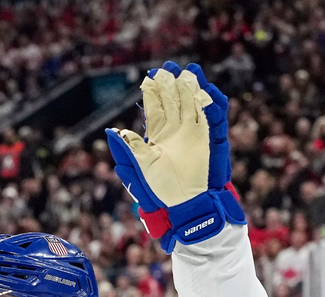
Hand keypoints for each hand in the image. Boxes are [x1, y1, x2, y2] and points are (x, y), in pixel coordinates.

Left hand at [106, 61, 244, 252]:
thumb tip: (112, 133)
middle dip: (172, 83)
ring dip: (193, 88)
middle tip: (168, 67)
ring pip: (194, 104)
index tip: (150, 76)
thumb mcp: (143, 167)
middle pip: (175, 100)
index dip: (153, 92)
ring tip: (190, 71)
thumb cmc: (162, 188)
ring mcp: (194, 132)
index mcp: (159, 134)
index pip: (156, 107)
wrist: (187, 202)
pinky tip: (208, 92)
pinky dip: (212, 105)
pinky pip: (212, 118)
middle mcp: (176, 129)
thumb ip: (131, 148)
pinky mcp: (209, 139)